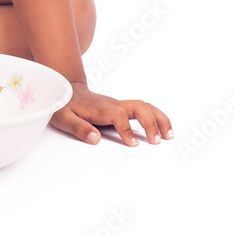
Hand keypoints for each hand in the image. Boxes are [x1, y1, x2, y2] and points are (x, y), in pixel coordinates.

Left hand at [50, 81, 172, 145]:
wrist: (66, 89)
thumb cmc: (64, 105)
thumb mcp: (64, 118)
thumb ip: (78, 128)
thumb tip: (95, 139)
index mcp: (100, 108)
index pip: (118, 115)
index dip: (126, 129)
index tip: (133, 144)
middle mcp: (113, 104)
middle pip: (138, 106)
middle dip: (151, 123)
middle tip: (157, 142)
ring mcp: (119, 105)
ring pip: (145, 106)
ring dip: (159, 118)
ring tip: (169, 135)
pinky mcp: (122, 108)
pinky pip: (143, 109)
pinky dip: (156, 117)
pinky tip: (164, 130)